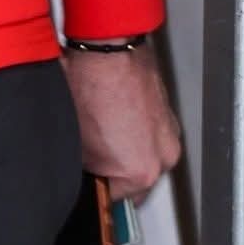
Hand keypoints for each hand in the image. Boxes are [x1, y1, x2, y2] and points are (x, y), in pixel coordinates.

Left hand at [61, 42, 181, 202]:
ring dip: (125, 150)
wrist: (107, 45)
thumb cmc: (90, 83)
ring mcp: (169, 132)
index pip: (113, 199)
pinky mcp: (168, 112)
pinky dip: (134, 129)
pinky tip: (113, 113)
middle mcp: (163, 156)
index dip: (94, 189)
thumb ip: (83, 169)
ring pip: (143, 155)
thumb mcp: (74, 140)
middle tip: (91, 153)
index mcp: (140, 171)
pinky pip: (149, 133)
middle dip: (112, 171)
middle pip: (133, 180)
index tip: (86, 179)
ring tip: (102, 127)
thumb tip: (83, 175)